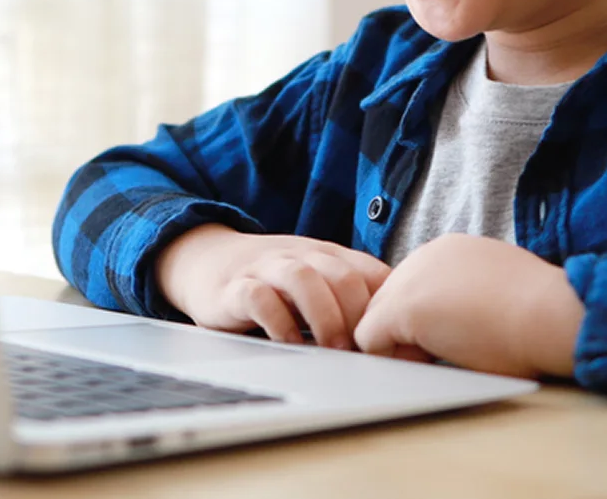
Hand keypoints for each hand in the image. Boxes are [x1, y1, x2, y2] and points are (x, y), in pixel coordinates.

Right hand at [155, 225, 389, 349]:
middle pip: (343, 275)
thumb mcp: (316, 280)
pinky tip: (288, 343)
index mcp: (328, 256)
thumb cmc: (273, 281)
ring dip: (325, 316)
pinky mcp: (236, 287)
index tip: (394, 344)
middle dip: (360, 316)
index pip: (372, 272)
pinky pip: (259, 298)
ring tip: (333, 349)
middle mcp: (301, 257)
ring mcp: (267, 269)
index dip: (389, 308)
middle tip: (364, 351)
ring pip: (303, 279)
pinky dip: (278, 321)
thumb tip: (399, 340)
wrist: (206, 261)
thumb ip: (351, 299)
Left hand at [354, 233, 583, 377]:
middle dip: (407, 332)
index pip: (414, 287)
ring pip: (376, 320)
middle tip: (447, 353)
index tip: (456, 336)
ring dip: (401, 345)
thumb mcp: (498, 291)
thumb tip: (455, 320)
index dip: (428, 320)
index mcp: (451, 251)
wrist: (551, 313)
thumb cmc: (541, 313)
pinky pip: (369, 340)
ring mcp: (411, 278)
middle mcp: (425, 255)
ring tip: (444, 355)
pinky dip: (391, 359)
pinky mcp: (402, 307)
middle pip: (388, 301)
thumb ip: (467, 295)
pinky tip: (429, 361)